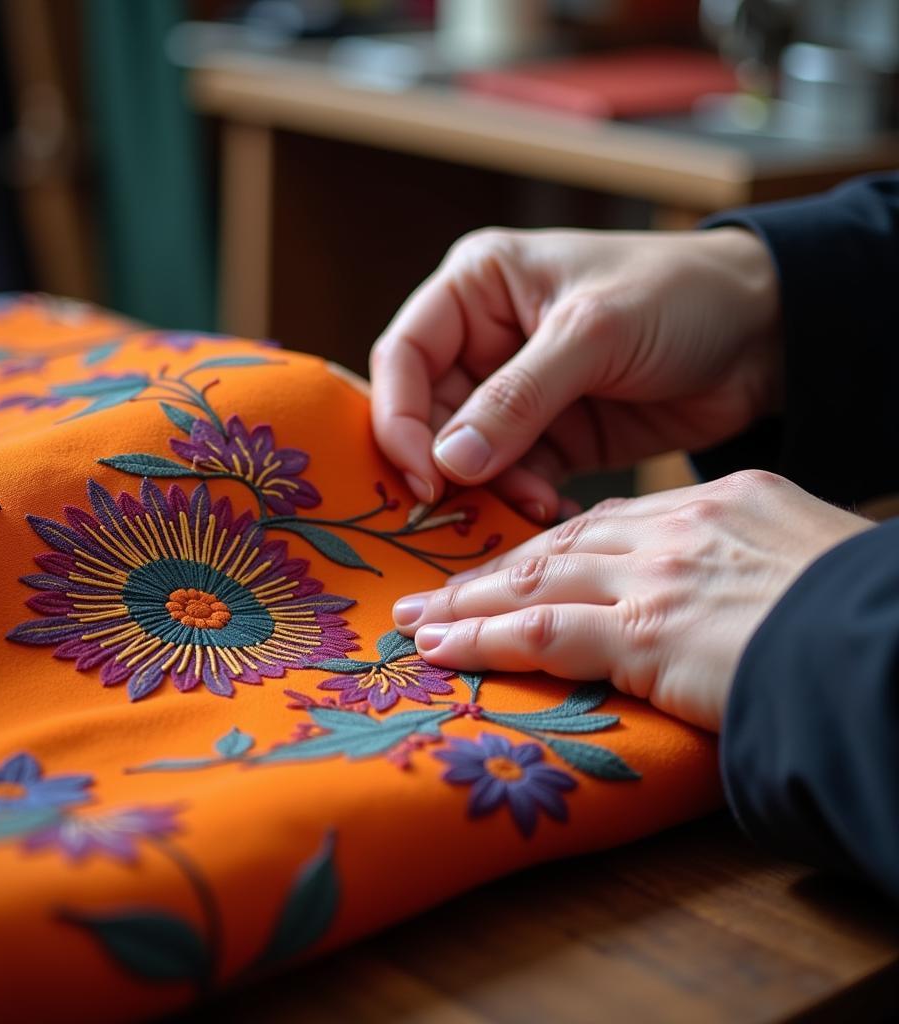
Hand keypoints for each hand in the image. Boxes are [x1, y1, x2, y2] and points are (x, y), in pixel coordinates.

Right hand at [370, 226, 782, 521]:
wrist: (764, 334)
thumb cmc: (679, 295)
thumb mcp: (593, 332)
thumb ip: (518, 396)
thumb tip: (448, 462)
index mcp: (476, 288)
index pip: (404, 356)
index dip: (398, 417)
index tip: (421, 474)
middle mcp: (483, 339)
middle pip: (427, 415)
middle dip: (445, 464)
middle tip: (465, 508)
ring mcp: (515, 393)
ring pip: (467, 456)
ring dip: (489, 490)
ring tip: (532, 506)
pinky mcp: (551, 436)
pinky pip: (512, 478)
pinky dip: (522, 501)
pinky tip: (551, 512)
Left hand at [392, 472, 872, 731]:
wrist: (891, 643)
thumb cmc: (863, 611)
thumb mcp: (805, 559)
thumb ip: (747, 562)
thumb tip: (723, 593)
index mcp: (719, 505)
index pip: (608, 522)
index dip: (549, 545)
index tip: (511, 566)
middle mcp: (677, 529)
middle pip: (559, 543)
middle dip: (491, 570)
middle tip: (436, 589)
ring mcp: (657, 578)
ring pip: (536, 580)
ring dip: (470, 603)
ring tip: (418, 621)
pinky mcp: (647, 632)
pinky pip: (543, 632)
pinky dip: (486, 640)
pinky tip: (442, 649)